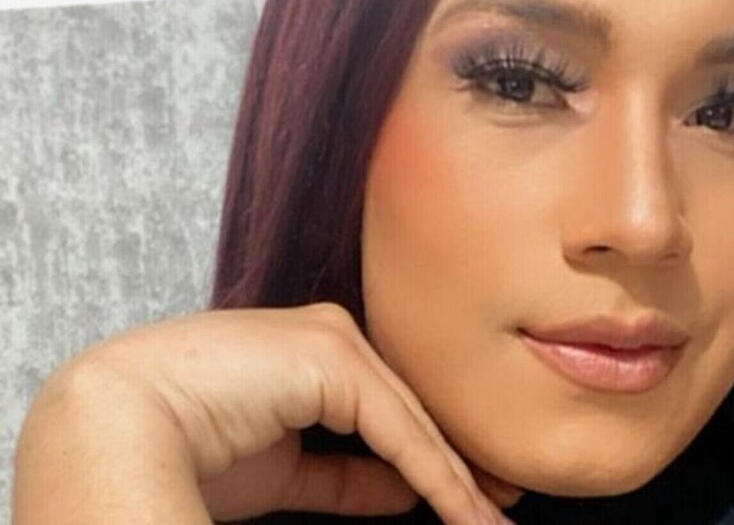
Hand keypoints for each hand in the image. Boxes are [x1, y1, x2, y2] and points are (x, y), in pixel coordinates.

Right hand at [15, 303, 513, 524]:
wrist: (117, 422)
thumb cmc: (184, 447)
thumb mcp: (286, 473)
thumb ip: (346, 479)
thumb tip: (404, 494)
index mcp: (314, 359)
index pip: (391, 416)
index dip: (434, 462)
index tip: (475, 499)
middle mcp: (330, 340)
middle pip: (410, 413)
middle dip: (458, 464)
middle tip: (502, 504)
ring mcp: (333, 341)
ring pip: (410, 420)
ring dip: (455, 475)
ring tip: (493, 517)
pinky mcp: (331, 352)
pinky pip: (395, 428)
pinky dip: (434, 474)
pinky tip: (463, 510)